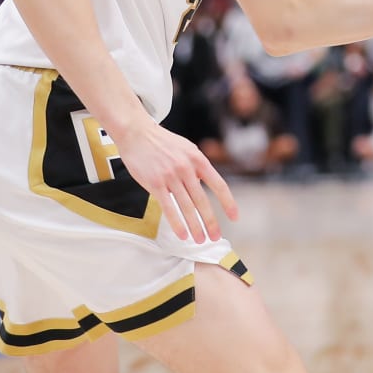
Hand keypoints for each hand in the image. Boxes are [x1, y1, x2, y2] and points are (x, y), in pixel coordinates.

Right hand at [112, 118, 237, 243]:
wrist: (137, 133)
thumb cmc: (162, 142)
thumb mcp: (187, 149)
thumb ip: (196, 166)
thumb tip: (204, 183)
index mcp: (199, 159)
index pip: (219, 184)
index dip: (228, 202)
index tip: (234, 217)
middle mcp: (187, 168)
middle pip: (203, 200)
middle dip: (211, 221)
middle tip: (215, 237)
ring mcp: (171, 176)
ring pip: (187, 207)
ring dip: (195, 226)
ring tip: (200, 240)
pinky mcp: (155, 183)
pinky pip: (168, 207)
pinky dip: (177, 223)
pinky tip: (182, 234)